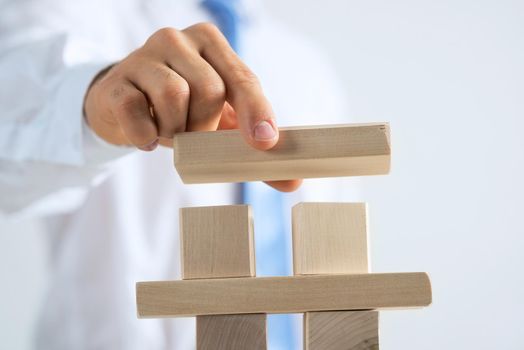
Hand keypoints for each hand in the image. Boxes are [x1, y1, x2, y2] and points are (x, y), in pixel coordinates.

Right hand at [84, 23, 300, 191]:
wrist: (122, 101)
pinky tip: (147, 137)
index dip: (256, 111)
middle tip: (194, 134)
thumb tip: (293, 181)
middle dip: (206, 126)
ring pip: (175, 97)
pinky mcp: (117, 82)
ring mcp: (144, 56)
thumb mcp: (220, 122)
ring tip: (170, 132)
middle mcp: (178, 40)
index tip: (265, 143)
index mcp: (212, 45)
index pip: (243, 78)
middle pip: (210, 90)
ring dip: (177, 130)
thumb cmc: (180, 109)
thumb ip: (253, 147)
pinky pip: (137, 113)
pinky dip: (146, 135)